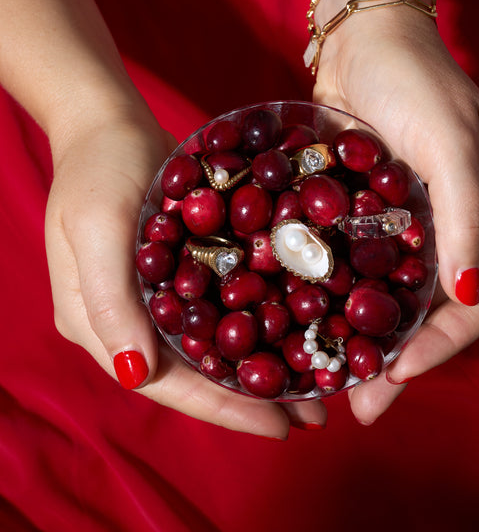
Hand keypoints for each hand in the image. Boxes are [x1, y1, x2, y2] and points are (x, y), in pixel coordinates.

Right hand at [44, 108, 326, 437]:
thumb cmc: (96, 169)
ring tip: (313, 385)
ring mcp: (157, 297)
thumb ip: (107, 297)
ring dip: (259, 367)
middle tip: (311, 415)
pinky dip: (255, 325)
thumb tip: (133, 373)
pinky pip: (220, 309)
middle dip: (250, 398)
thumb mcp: (94, 225)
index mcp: (100, 323)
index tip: (277, 426)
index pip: (162, 383)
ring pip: (212, 347)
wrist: (109, 123)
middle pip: (193, 374)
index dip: (219, 409)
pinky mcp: (181, 272)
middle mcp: (131, 321)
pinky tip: (294, 329)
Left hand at [313, 7, 478, 423]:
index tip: (398, 376)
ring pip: (391, 296)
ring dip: (366, 337)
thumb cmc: (417, 83)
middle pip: (431, 311)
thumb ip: (467, 216)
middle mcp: (448, 227)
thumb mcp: (452, 143)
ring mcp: (404, 221)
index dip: (444, 345)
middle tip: (360, 401)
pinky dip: (339, 296)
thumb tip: (469, 294)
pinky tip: (308, 320)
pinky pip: (356, 265)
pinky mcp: (364, 212)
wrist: (366, 39)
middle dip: (399, 358)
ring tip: (332, 373)